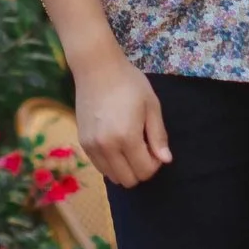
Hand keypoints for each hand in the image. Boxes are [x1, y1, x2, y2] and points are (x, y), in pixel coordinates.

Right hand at [73, 51, 171, 187]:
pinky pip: (100, 167)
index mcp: (127, 137)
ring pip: (113, 177)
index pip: (144, 171)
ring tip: (129, 146)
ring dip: (125, 168)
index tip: (155, 146)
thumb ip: (158, 135)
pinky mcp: (83, 142)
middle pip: (128, 180)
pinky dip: (111, 163)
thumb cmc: (129, 83)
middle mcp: (107, 147)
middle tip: (143, 148)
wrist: (96, 68)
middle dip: (141, 169)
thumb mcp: (151, 105)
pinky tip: (116, 144)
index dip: (155, 164)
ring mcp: (92, 146)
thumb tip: (165, 160)